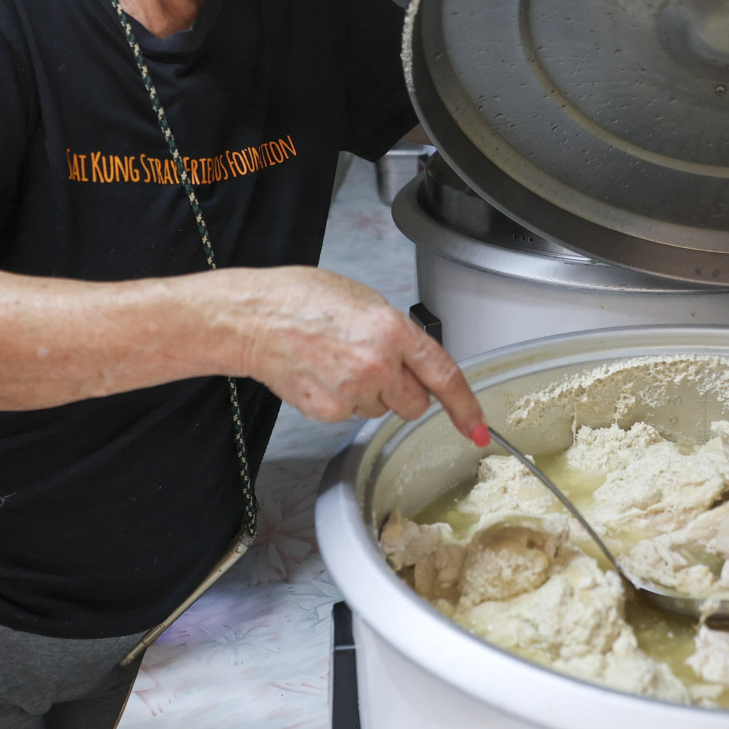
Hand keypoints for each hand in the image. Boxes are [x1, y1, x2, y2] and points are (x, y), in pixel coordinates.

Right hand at [224, 267, 487, 442]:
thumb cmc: (299, 299)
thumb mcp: (363, 299)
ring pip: (380, 410)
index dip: (465, 406)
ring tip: (335, 361)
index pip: (444, 375)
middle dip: (403, 393)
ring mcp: (352, 392)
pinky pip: (350, 415)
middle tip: (374, 368)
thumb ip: (396, 333)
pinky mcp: (328, 411)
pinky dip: (341, 400)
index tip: (477, 428)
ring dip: (368, 394)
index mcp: (392, 330)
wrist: (251, 319)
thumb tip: (414, 361)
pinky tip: (321, 375)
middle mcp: (377, 364)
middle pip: (414, 405)